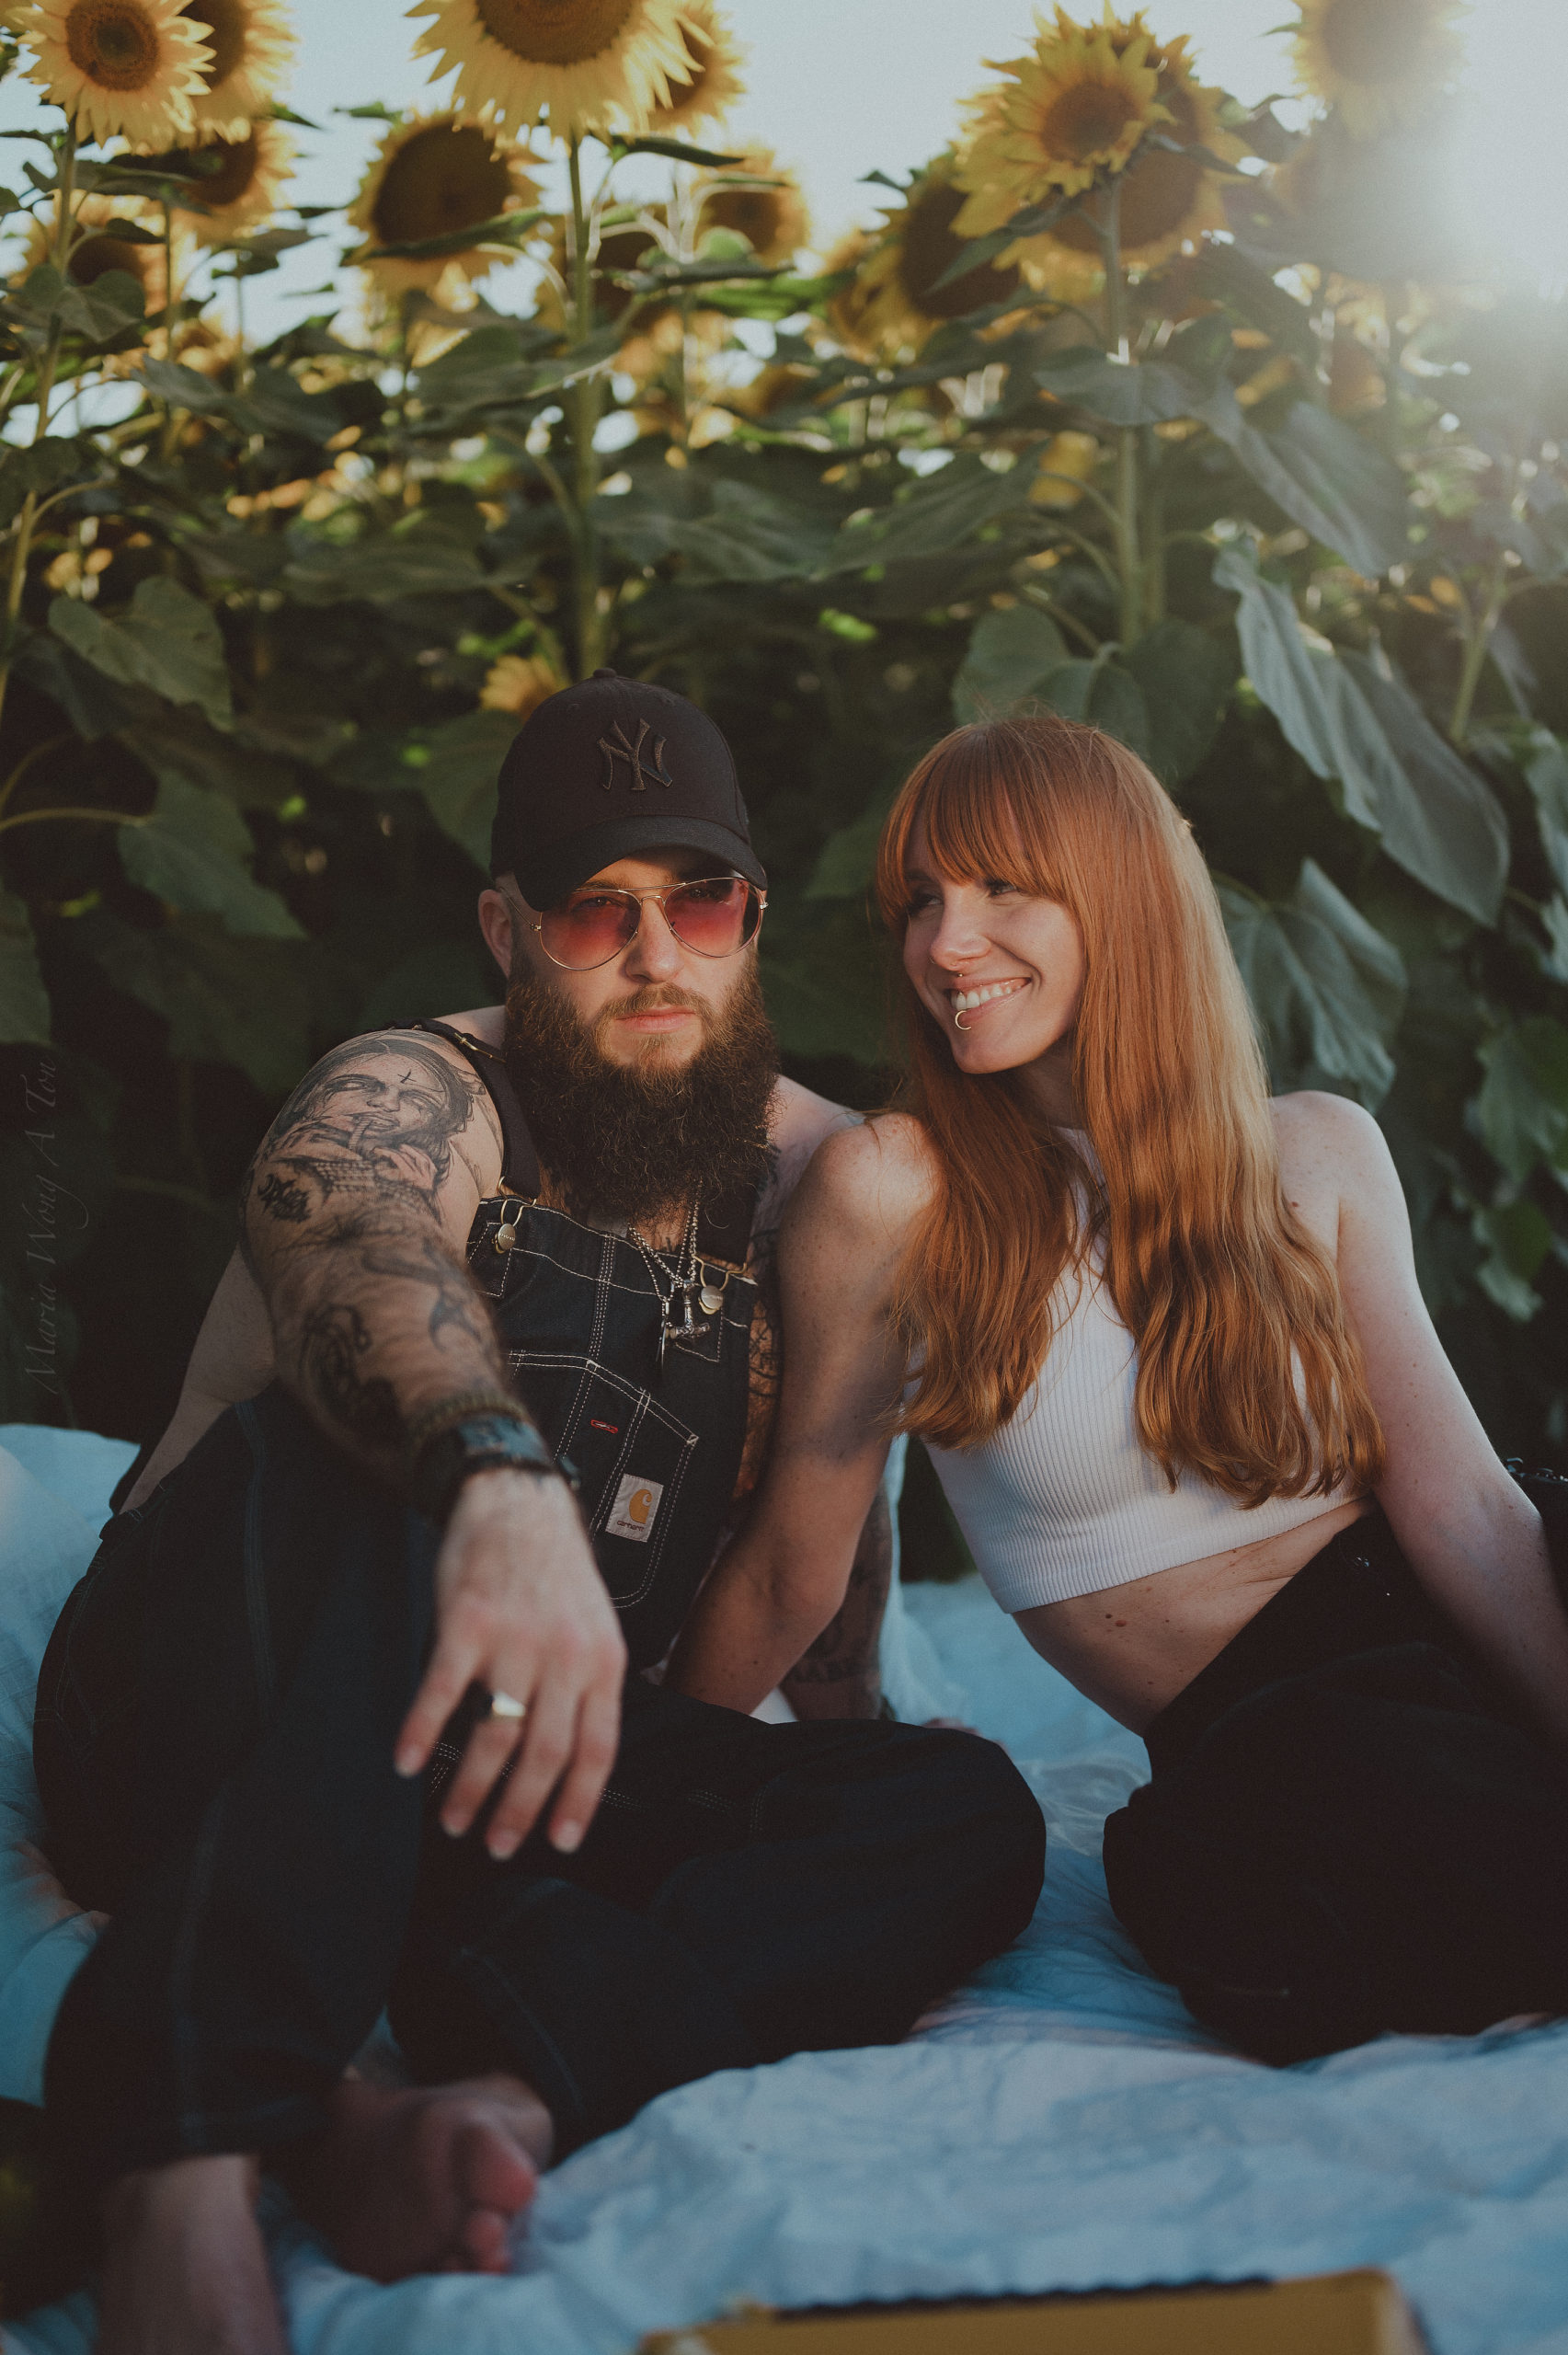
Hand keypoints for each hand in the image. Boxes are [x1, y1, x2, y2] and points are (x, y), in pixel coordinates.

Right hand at [394, 1467, 625, 1858]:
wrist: (517, 1499)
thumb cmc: (553, 1568)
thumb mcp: (596, 1624)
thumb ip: (589, 1685)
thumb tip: (578, 1757)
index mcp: (603, 1660)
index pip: (598, 1750)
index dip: (578, 1804)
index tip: (559, 1841)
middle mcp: (565, 1655)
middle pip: (545, 1755)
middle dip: (519, 1812)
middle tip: (496, 1845)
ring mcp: (515, 1640)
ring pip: (496, 1736)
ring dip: (471, 1789)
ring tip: (453, 1819)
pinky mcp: (467, 1623)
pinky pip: (441, 1693)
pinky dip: (422, 1734)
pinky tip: (408, 1763)